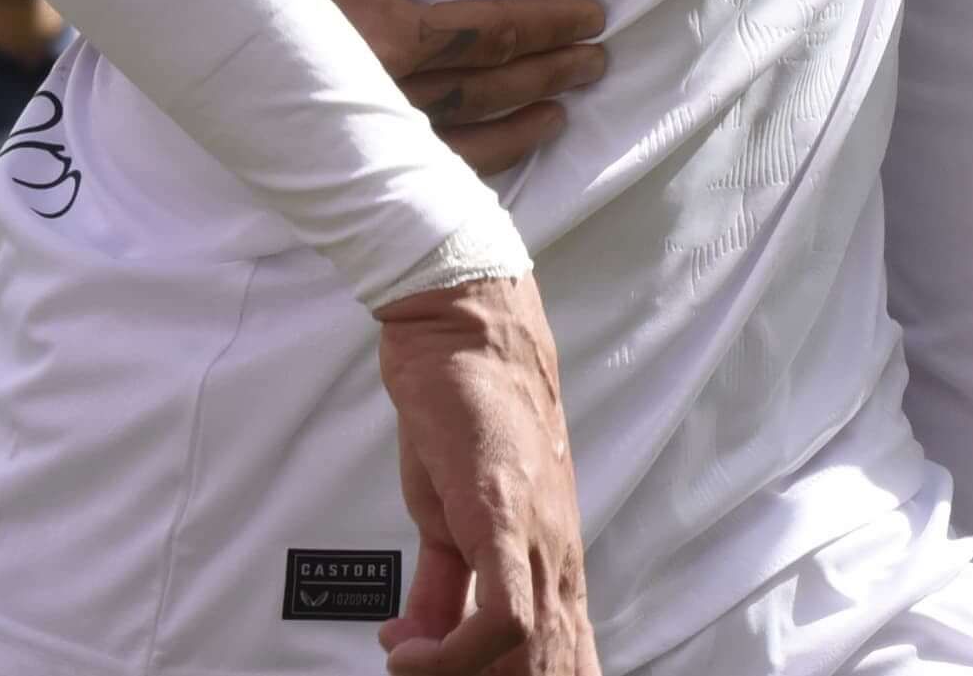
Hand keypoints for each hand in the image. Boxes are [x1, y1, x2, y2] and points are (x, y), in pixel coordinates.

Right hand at [248, 0, 613, 172]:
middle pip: (480, 90)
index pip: (486, 36)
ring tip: (564, 107)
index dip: (546, 24)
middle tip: (596, 59)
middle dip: (546, 72)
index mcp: (381, 35)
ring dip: (516, 124)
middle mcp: (369, 93)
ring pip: (452, 139)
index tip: (591, 16)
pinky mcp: (329, 138)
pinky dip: (464, 161)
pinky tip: (499, 148)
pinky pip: (409, 165)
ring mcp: (348, 125)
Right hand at [372, 272, 595, 675]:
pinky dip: (453, 656)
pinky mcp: (505, 519)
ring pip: (533, 656)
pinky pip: (504, 617)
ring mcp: (537, 540)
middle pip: (552, 665)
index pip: (562, 654)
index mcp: (549, 558)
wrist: (467, 332)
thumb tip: (422, 640)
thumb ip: (442, 585)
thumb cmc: (464, 410)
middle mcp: (556, 557)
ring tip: (414, 675)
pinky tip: (411, 656)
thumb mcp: (448, 516)